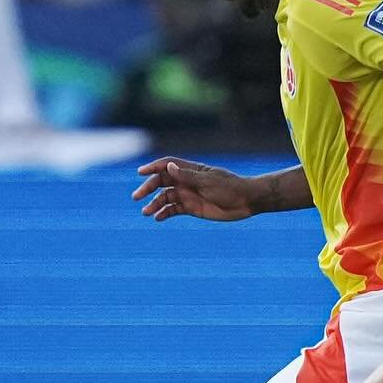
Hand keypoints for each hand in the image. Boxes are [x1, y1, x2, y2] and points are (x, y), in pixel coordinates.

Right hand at [131, 158, 255, 221]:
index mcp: (191, 170)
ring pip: (165, 198)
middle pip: (161, 182)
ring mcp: (188, 194)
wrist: (246, 201)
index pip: (167, 165)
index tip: (140, 173)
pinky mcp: (192, 208)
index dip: (153, 167)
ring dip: (154, 203)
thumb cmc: (230, 187)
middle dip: (148, 188)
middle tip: (136, 197)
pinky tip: (158, 218)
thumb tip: (169, 167)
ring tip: (146, 212)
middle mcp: (186, 181)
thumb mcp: (208, 182)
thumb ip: (187, 176)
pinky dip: (164, 213)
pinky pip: (173, 210)